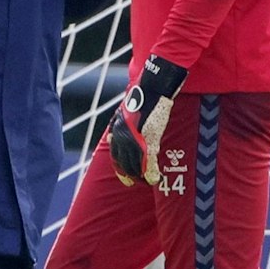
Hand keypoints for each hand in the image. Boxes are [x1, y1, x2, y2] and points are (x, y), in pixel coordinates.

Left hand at [107, 55, 187, 185]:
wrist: (154, 85)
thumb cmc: (146, 93)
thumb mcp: (133, 109)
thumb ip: (132, 121)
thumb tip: (137, 126)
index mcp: (117, 127)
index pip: (115, 152)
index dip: (120, 166)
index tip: (124, 176)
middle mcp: (122, 133)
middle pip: (123, 160)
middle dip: (129, 174)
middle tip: (134, 183)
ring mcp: (135, 137)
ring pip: (134, 163)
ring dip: (140, 175)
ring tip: (147, 182)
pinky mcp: (148, 137)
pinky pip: (147, 160)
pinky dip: (150, 171)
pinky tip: (154, 179)